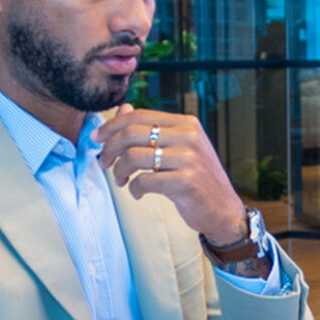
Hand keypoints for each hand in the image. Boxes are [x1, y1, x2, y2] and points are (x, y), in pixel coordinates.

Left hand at [93, 104, 247, 244]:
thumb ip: (151, 128)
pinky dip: (134, 189)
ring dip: (119, 171)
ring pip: (133, 157)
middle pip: (132, 134)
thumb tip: (123, 109)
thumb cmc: (196, 178)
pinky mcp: (186, 182)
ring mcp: (189, 159)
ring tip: (121, 180)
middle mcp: (189, 137)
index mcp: (186, 124)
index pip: (140, 116)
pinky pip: (144, 181)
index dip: (113, 125)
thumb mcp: (177, 148)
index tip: (97, 138)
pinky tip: (138, 193)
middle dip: (110, 149)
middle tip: (104, 163)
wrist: (223, 210)